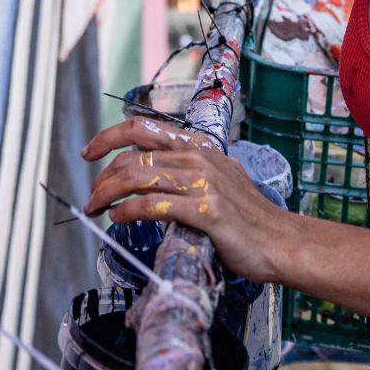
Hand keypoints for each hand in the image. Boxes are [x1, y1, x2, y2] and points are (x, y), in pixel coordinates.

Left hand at [80, 118, 296, 284]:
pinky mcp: (204, 211)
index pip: (142, 128)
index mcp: (199, 148)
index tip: (89, 152)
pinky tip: (117, 219)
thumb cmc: (248, 218)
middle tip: (92, 198)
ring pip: (137, 177)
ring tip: (96, 209)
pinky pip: (152, 206)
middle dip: (103, 178)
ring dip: (107, 194)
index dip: (108, 137)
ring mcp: (202, 183)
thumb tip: (147, 176)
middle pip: (132, 157)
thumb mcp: (217, 180)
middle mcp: (198, 158)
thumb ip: (185, 172)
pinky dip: (127, 211)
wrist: (280, 241)